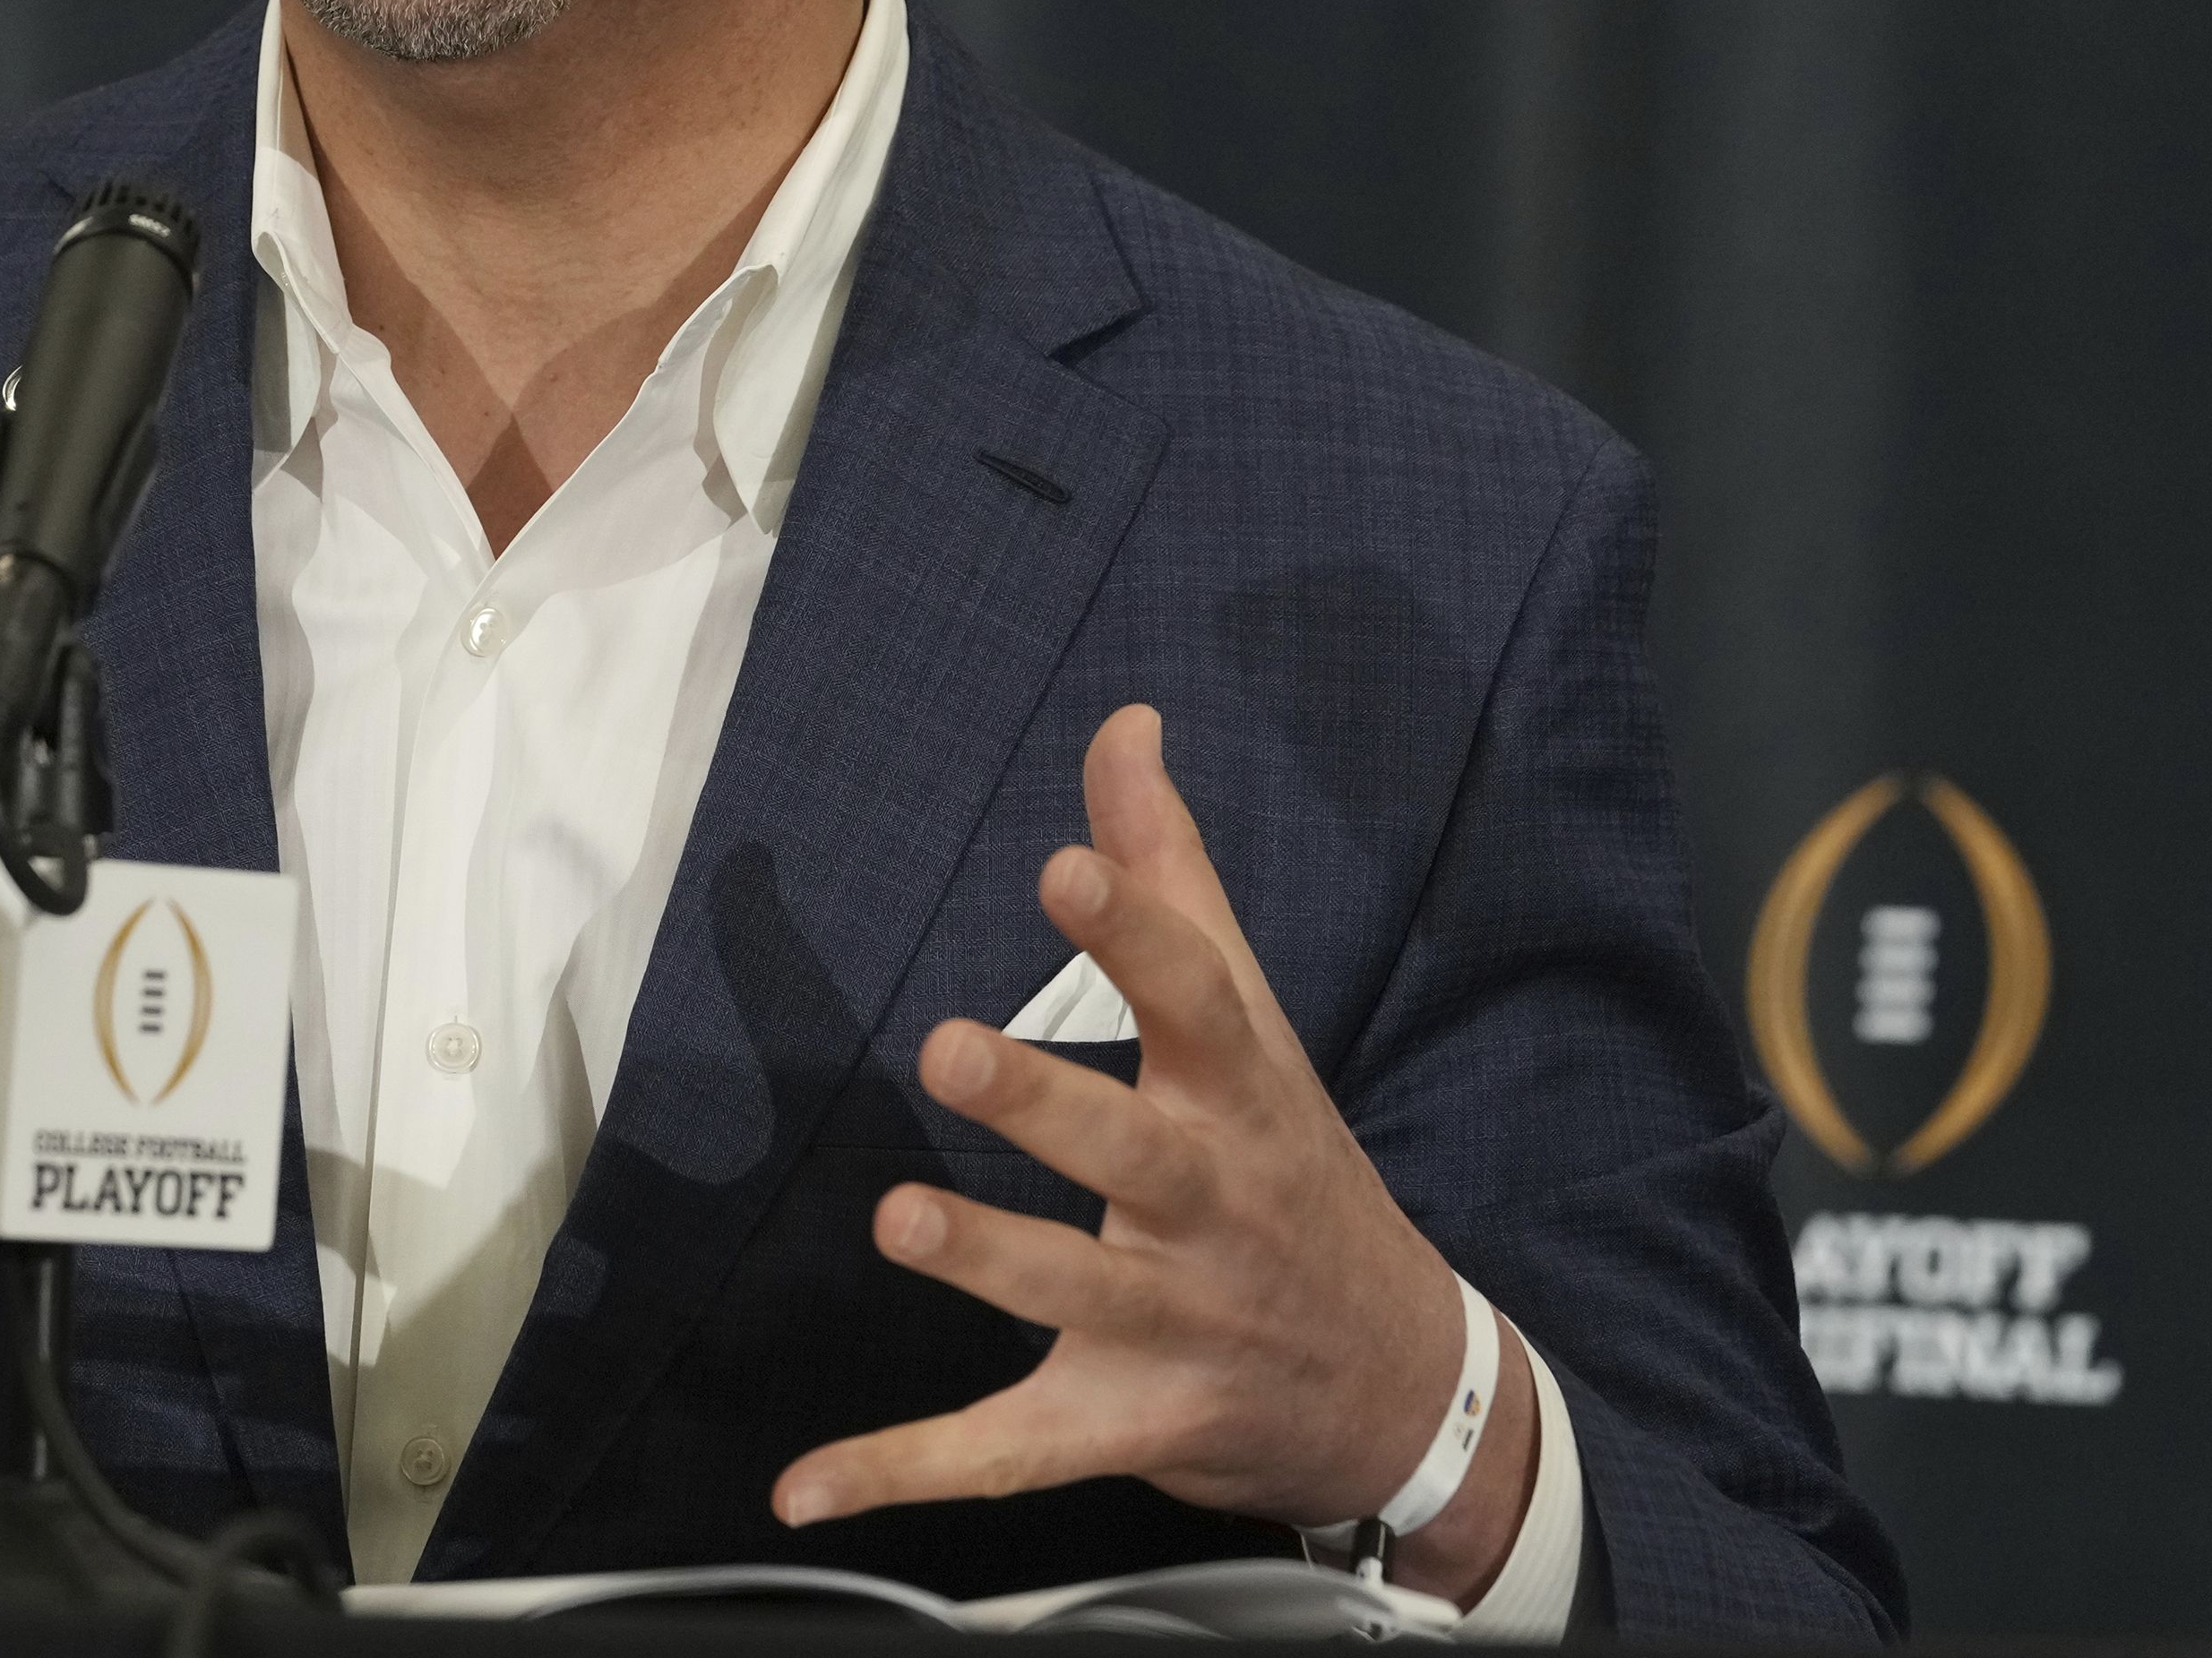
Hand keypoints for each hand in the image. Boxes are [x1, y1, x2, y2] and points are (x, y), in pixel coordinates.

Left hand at [771, 706, 1534, 1602]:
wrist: (1404, 1386)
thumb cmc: (1296, 1173)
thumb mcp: (1251, 1024)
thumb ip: (1171, 876)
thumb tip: (1123, 728)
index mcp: (1239, 1095)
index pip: (1197, 998)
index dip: (1133, 931)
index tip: (1067, 867)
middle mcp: (1210, 1205)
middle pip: (1131, 1148)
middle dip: (1046, 1101)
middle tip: (951, 1048)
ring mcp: (1173, 1322)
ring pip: (1073, 1292)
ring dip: (986, 1261)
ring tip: (901, 1218)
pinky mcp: (1127, 1418)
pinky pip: (1008, 1453)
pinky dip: (904, 1470)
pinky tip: (807, 1481)